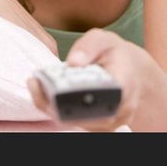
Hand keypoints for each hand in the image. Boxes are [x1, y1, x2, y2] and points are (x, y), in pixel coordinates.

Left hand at [26, 28, 154, 130]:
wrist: (130, 71)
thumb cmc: (115, 54)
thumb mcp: (105, 39)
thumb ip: (89, 45)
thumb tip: (73, 62)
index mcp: (124, 84)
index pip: (101, 96)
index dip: (75, 94)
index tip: (54, 84)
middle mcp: (119, 109)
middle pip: (82, 115)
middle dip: (55, 101)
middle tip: (35, 83)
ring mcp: (109, 122)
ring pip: (74, 121)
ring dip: (51, 106)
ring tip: (36, 84)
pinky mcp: (97, 127)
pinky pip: (73, 121)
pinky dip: (55, 108)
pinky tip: (43, 92)